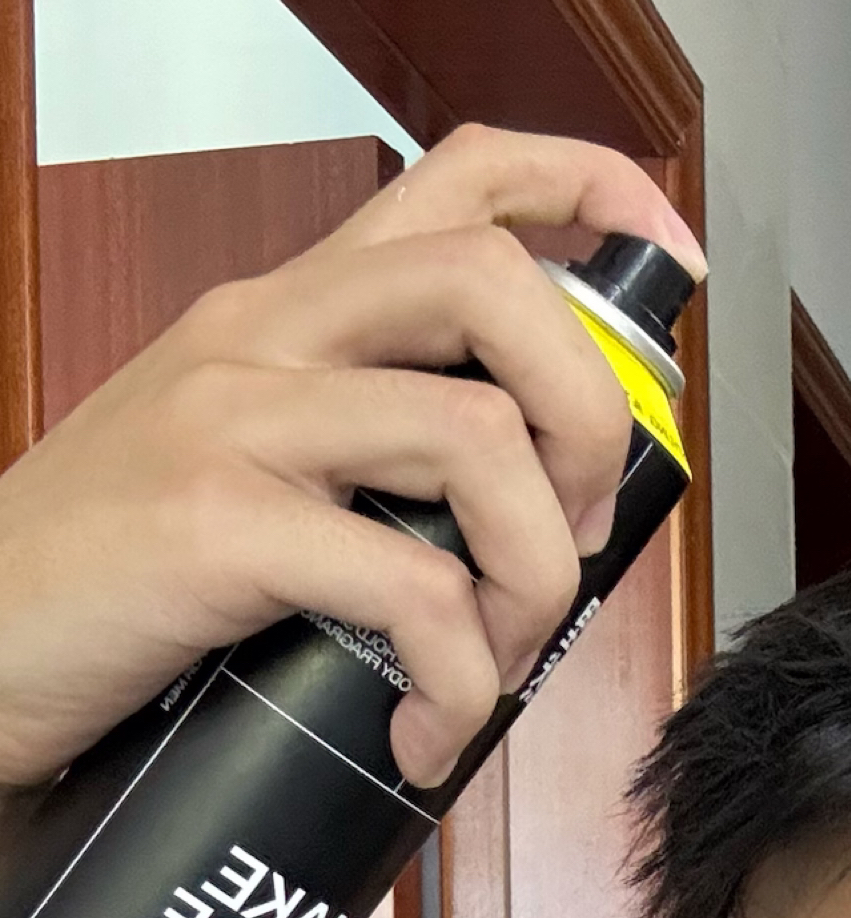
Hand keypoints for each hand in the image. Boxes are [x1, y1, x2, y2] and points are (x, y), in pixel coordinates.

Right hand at [0, 123, 704, 789]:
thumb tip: (520, 525)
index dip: (589, 192)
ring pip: (479, 439)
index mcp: (284, 313)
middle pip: (495, 286)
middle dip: (589, 417)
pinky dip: (458, 678)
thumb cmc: (112, 582)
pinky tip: (431, 734)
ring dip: (534, 575)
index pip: (459, 183)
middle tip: (575, 537)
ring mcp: (233, 422)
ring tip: (495, 663)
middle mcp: (262, 337)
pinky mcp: (211, 524)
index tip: (669, 260)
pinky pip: (410, 586)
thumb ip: (360, 456)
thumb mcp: (238, 470)